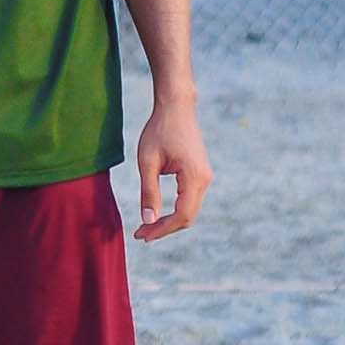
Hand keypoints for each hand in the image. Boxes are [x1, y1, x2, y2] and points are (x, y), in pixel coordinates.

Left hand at [132, 97, 210, 240]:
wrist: (176, 108)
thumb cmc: (159, 131)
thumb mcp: (147, 161)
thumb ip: (148, 192)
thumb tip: (148, 220)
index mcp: (194, 177)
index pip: (182, 215)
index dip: (161, 229)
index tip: (141, 235)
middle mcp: (205, 179)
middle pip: (188, 216)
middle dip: (164, 228)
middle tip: (140, 235)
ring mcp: (204, 177)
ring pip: (189, 209)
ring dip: (168, 221)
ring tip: (145, 227)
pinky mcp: (199, 173)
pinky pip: (189, 199)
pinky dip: (174, 210)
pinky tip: (157, 214)